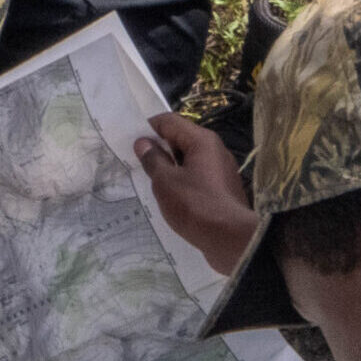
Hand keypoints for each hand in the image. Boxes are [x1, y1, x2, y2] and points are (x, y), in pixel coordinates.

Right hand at [135, 113, 261, 273]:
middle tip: (137, 163)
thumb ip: (153, 159)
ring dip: (169, 167)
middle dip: (158, 148)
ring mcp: (221, 170)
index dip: (148, 128)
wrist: (230, 239)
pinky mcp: (222, 189)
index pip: (169, 121)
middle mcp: (215, 149)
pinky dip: (182, 181)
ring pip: (189, 160)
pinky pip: (197, 176)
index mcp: (201, 140)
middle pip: (181, 139)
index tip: (130, 142)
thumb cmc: (195, 205)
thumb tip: (143, 143)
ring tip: (150, 181)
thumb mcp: (166, 182)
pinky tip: (170, 197)